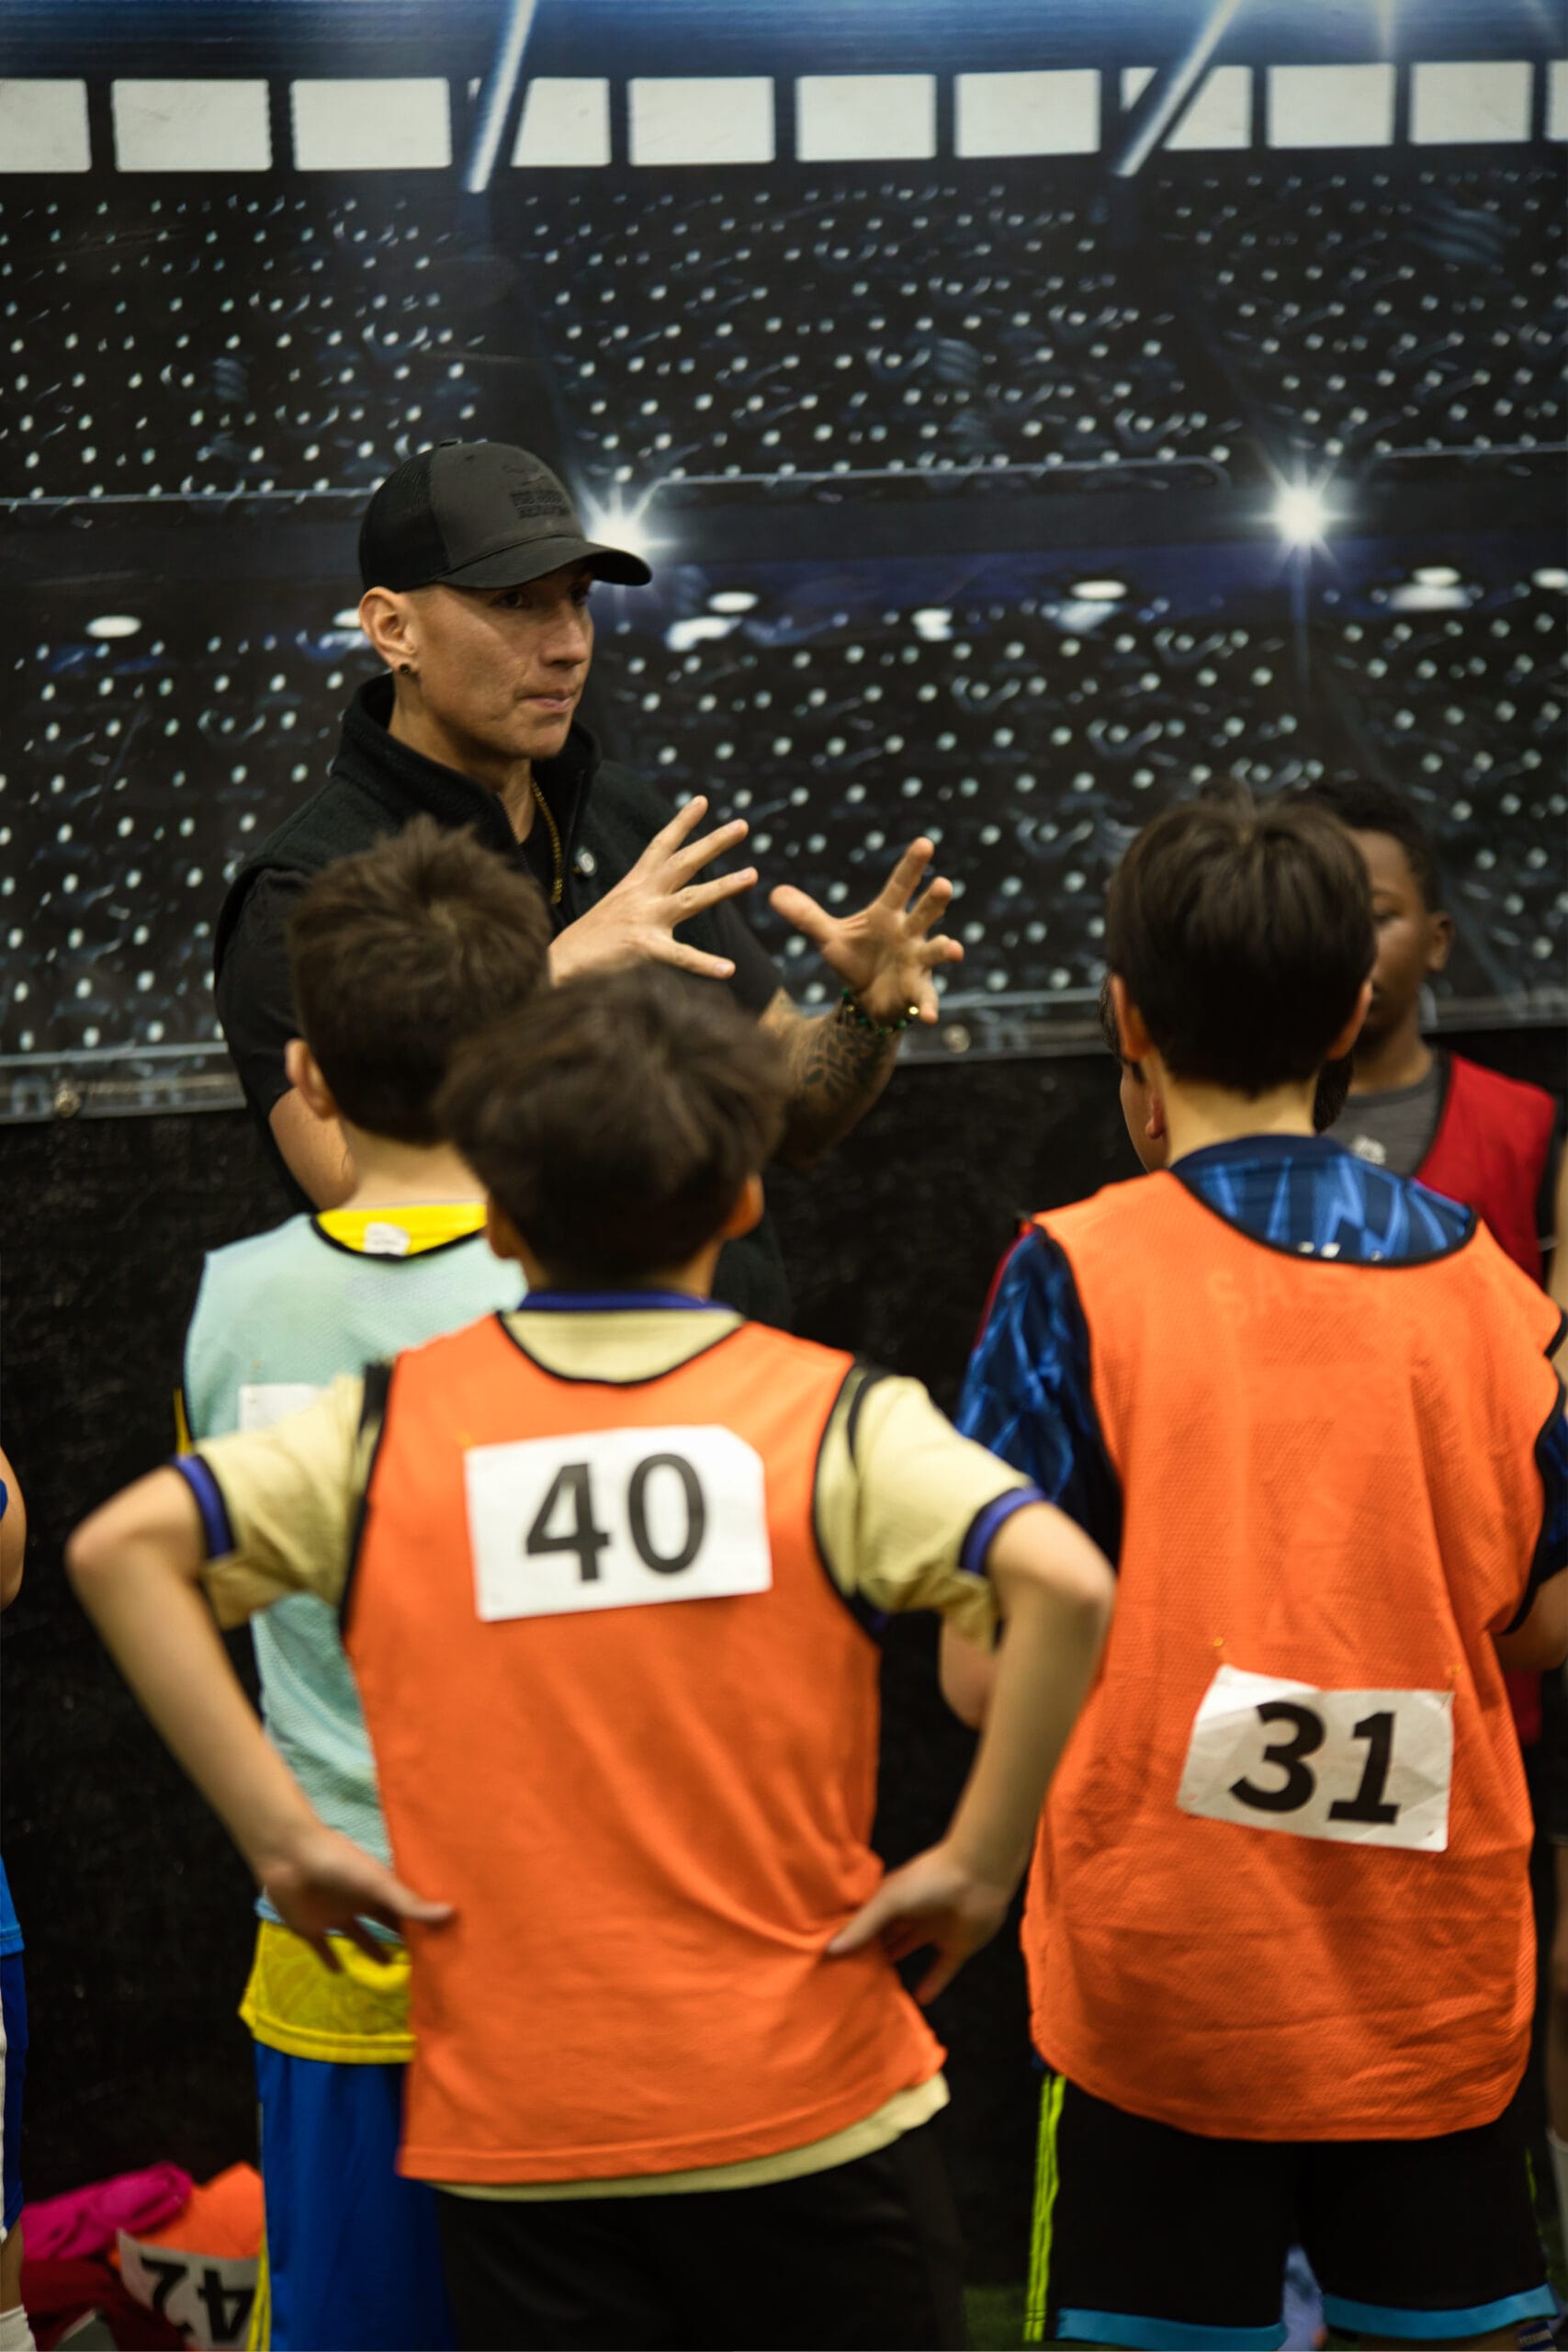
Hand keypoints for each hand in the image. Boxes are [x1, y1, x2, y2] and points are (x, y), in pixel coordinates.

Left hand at [260, 1822, 453, 1969]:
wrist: (290, 1857)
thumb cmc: (339, 1864)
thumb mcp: (377, 1883)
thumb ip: (408, 1902)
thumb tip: (451, 1914)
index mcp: (377, 1889)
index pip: (405, 1909)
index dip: (421, 1922)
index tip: (443, 1939)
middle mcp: (359, 1902)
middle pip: (385, 1923)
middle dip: (402, 1937)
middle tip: (423, 1958)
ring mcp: (335, 1916)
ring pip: (359, 1937)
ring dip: (372, 1951)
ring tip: (390, 1968)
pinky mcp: (311, 1929)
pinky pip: (323, 1948)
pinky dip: (330, 1960)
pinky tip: (340, 1973)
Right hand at [550, 796, 756, 982]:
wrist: (558, 966)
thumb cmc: (586, 944)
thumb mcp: (615, 913)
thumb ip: (638, 904)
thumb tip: (656, 904)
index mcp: (633, 885)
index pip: (660, 846)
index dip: (681, 823)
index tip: (702, 801)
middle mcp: (641, 896)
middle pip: (683, 862)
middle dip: (714, 842)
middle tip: (743, 824)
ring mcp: (643, 919)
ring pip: (692, 899)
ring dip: (723, 886)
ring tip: (752, 875)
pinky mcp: (642, 947)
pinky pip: (680, 956)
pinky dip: (705, 965)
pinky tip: (729, 970)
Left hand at [770, 839, 961, 1027]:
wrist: (867, 997)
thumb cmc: (856, 958)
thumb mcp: (829, 937)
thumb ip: (806, 916)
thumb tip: (774, 893)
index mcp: (888, 915)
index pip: (900, 885)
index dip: (912, 865)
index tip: (926, 843)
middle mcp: (909, 934)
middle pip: (924, 913)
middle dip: (934, 901)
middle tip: (943, 885)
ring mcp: (917, 962)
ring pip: (934, 951)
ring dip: (945, 949)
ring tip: (955, 950)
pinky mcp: (916, 990)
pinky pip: (925, 998)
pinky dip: (928, 1008)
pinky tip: (928, 1017)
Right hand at [826, 1838, 1011, 2003]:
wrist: (979, 1876)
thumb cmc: (929, 1879)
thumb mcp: (890, 1900)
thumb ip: (863, 1925)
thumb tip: (830, 1950)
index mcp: (893, 1897)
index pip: (866, 1919)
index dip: (850, 1934)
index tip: (827, 1954)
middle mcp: (911, 1912)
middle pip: (886, 1935)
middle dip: (869, 1951)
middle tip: (845, 1974)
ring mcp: (935, 1929)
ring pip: (909, 1949)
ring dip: (895, 1964)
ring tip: (873, 1987)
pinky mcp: (957, 1946)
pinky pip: (943, 1970)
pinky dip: (933, 1984)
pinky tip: (920, 1999)